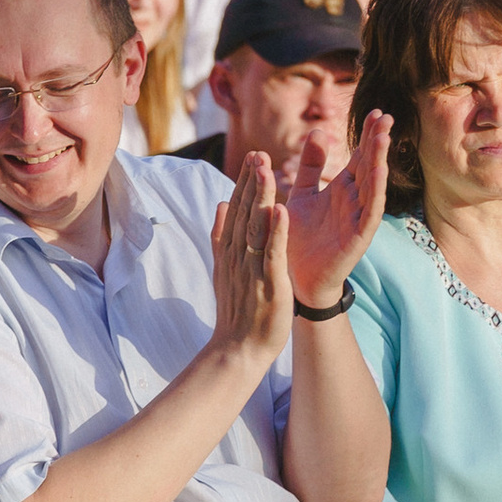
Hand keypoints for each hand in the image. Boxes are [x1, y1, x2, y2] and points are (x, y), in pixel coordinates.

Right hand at [208, 154, 294, 369]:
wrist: (238, 349)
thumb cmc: (236, 311)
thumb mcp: (224, 268)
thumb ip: (221, 235)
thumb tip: (220, 203)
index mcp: (230, 250)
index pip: (237, 209)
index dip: (245, 182)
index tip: (253, 157)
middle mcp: (238, 255)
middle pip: (244, 211)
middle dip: (251, 181)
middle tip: (258, 152)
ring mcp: (251, 268)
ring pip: (255, 226)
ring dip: (260, 197)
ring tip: (267, 168)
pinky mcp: (268, 283)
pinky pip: (271, 253)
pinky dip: (275, 231)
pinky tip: (280, 209)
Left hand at [283, 109, 388, 309]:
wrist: (294, 278)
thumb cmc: (299, 238)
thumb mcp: (302, 194)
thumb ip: (311, 166)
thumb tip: (318, 132)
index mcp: (342, 189)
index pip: (359, 156)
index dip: (367, 135)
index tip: (375, 112)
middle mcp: (354, 201)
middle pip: (370, 165)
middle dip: (378, 141)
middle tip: (385, 116)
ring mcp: (359, 218)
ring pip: (374, 185)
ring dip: (380, 160)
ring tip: (384, 136)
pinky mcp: (359, 237)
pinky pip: (371, 211)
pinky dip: (376, 191)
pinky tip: (380, 171)